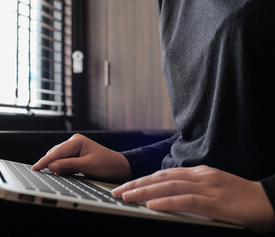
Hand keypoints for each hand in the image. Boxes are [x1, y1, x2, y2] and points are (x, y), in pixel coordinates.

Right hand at [32, 134, 131, 181]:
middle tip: (39, 173)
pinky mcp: (75, 156)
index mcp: (77, 141)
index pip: (57, 152)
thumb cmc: (107, 164)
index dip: (45, 161)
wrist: (119, 167)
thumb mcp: (87, 166)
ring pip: (58, 158)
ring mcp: (74, 149)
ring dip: (54, 165)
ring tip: (47, 173)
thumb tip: (51, 166)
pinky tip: (58, 172)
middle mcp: (74, 142)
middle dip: (48, 163)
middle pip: (55, 154)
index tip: (35, 167)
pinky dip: (60, 167)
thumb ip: (69, 165)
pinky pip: (63, 161)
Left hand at [112, 165, 274, 232]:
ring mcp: (207, 186)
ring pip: (169, 186)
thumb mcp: (211, 188)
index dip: (143, 179)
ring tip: (127, 197)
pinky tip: (152, 204)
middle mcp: (199, 176)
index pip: (164, 173)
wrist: (268, 201)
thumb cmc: (238, 197)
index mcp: (197, 172)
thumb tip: (167, 194)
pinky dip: (166, 201)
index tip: (127, 185)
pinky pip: (186, 200)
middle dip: (137, 184)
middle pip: (161, 177)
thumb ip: (190, 189)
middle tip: (118, 191)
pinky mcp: (215, 201)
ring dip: (145, 191)